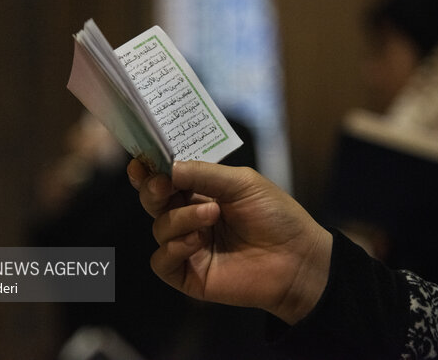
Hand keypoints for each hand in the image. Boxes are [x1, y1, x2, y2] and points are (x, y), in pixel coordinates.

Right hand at [127, 159, 331, 324]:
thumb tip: (167, 168)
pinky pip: (161, 260)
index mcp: (201, 193)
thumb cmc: (276, 216)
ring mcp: (188, 247)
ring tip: (212, 214)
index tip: (140, 163)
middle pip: (153, 202)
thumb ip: (203, 173)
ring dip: (181, 218)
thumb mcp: (241, 183)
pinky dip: (174, 248)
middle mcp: (190, 218)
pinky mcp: (188, 274)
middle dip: (153, 190)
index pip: (166, 180)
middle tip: (164, 184)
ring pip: (159, 228)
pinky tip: (197, 242)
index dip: (149, 171)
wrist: (297, 259)